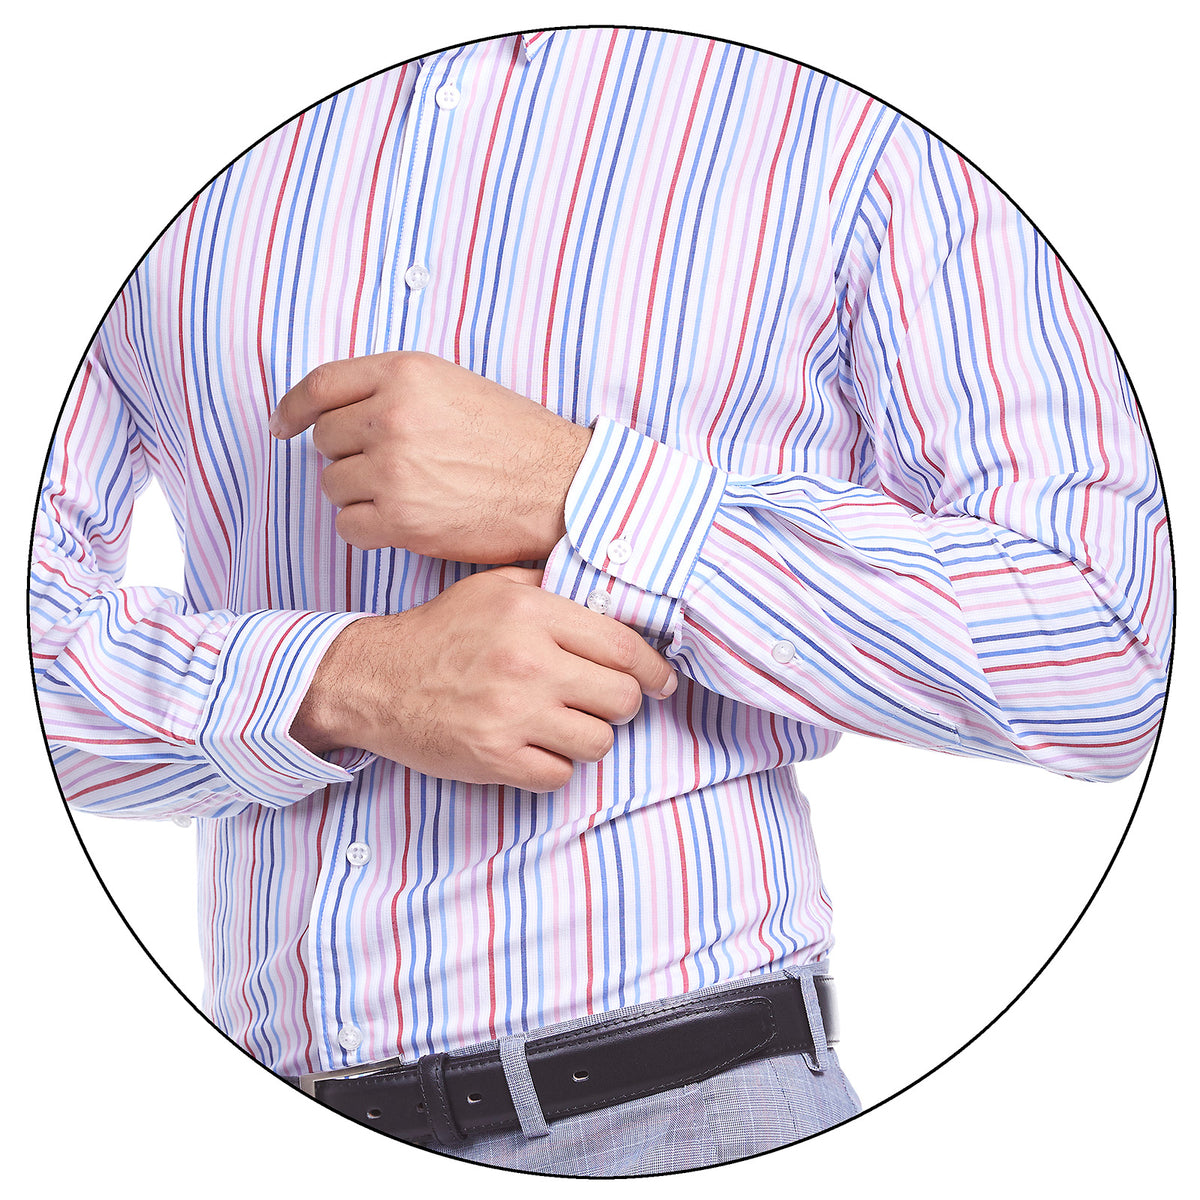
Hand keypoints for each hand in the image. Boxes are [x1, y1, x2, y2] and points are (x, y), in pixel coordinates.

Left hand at [269, 351, 592, 562]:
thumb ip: (397, 390)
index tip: (282, 426)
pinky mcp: (400, 517)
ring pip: (332, 485)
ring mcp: (393, 468)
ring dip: (359, 495)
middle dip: (348, 456)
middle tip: (390, 469)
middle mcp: (393, 415)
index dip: (293, 408)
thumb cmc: (517, 442)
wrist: (560, 489)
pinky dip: (367, 529)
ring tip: (407, 495)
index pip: (321, 385)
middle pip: (326, 440)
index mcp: (406, 372)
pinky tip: (403, 523)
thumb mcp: (456, 387)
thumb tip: (336, 413)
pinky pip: (348, 526)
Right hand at [290, 567, 676, 791]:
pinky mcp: (493, 756)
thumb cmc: (440, 632)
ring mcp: (511, 713)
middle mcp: (527, 662)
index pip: (624, 646)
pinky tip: (534, 747)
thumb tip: (616, 601)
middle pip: (622, 697)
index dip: (653, 668)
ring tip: (564, 724)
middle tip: (603, 703)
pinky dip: (554, 766)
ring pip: (598, 741)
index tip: (660, 681)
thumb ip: (553, 591)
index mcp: (532, 613)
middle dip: (622, 704)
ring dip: (588, 736)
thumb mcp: (494, 588)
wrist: (373, 679)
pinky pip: (560, 775)